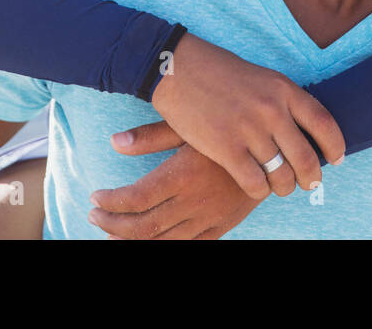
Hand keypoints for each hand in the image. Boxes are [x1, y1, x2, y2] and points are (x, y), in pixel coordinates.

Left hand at [88, 121, 261, 238]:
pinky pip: (189, 246)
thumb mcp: (189, 125)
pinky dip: (163, 247)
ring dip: (132, 241)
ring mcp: (210, 219)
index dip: (110, 201)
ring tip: (111, 232)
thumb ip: (151, 136)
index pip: (136, 199)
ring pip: (163, 242)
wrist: (277, 147)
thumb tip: (114, 142)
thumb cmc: (228, 127)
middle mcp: (196, 202)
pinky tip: (148, 240)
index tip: (95, 195)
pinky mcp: (222, 227)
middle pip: (144, 227)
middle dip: (113, 224)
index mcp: (184, 175)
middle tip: (94, 215)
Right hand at [150, 34, 344, 199]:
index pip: (325, 125)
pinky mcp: (226, 149)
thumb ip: (283, 102)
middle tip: (308, 184)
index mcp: (284, 89)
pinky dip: (258, 190)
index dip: (336, 148)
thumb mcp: (260, 78)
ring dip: (282, 187)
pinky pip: (255, 184)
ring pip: (282, 177)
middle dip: (311, 179)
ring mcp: (249, 131)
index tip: (336, 160)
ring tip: (277, 185)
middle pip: (307, 160)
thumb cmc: (218, 72)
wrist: (177, 68)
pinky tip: (253, 183)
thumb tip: (304, 133)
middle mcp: (272, 110)